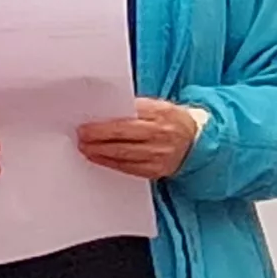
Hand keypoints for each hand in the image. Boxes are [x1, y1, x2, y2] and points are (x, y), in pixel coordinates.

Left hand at [76, 101, 207, 180]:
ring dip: (100, 153)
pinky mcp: (156, 170)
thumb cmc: (170, 120)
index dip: (104, 124)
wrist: (195, 141)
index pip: (127, 119)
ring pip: (123, 155)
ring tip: (85, 148)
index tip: (85, 125)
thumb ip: (134, 108)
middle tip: (81, 137)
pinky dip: (111, 163)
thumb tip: (103, 112)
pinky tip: (99, 158)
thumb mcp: (157, 106)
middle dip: (98, 138)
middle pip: (123, 137)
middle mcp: (160, 134)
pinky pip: (129, 168)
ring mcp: (159, 155)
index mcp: (159, 114)